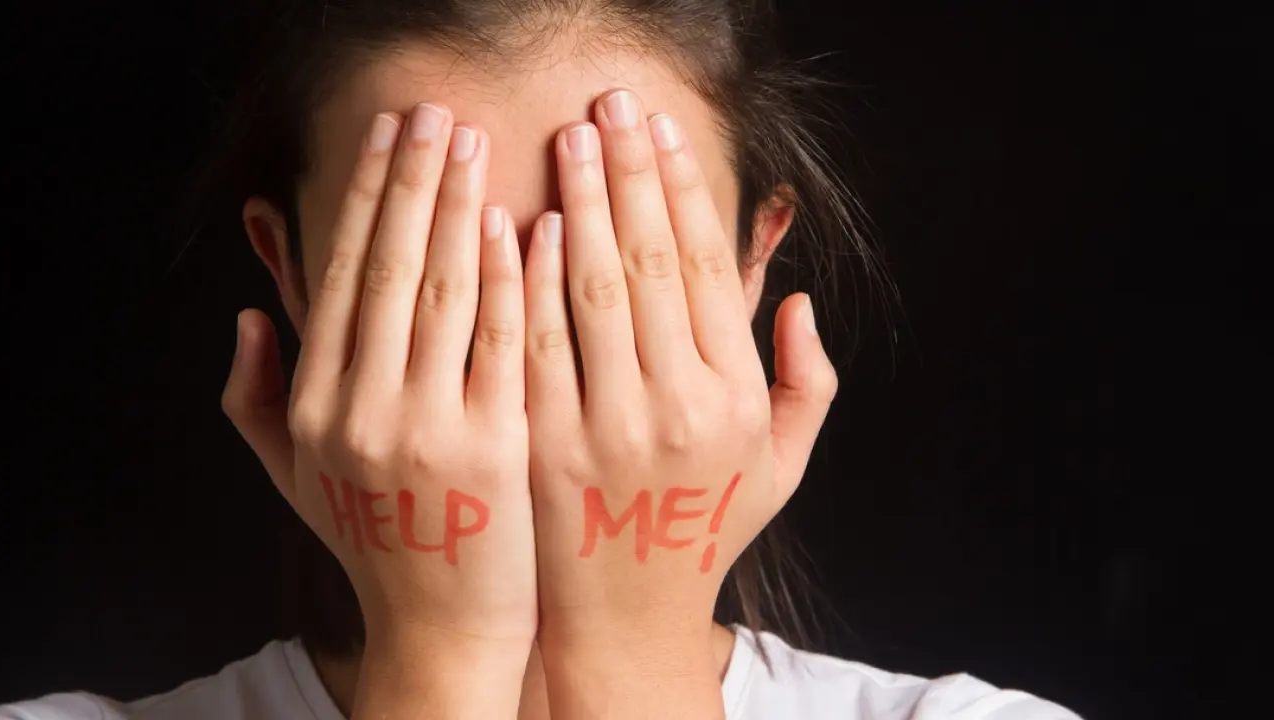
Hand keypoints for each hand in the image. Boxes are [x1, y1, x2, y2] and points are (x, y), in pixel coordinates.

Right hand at [222, 104, 534, 714]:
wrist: (443, 628)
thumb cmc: (378, 544)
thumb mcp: (298, 477)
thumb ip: (260, 398)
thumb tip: (250, 316)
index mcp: (319, 405)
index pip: (343, 278)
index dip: (367, 199)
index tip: (389, 138)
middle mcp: (364, 410)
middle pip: (390, 268)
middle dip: (413, 180)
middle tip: (434, 112)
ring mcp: (429, 427)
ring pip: (444, 292)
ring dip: (460, 207)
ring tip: (475, 143)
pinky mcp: (496, 445)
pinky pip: (504, 342)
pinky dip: (513, 278)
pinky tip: (526, 223)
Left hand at [524, 89, 837, 715]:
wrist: (625, 614)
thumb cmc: (707, 528)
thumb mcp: (784, 463)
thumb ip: (806, 380)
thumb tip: (795, 299)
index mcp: (735, 398)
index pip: (703, 268)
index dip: (679, 189)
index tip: (659, 131)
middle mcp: (676, 407)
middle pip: (646, 261)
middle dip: (626, 172)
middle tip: (608, 104)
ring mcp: (605, 426)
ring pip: (588, 289)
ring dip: (576, 203)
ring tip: (567, 139)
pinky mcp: (542, 443)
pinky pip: (532, 342)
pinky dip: (526, 278)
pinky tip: (521, 222)